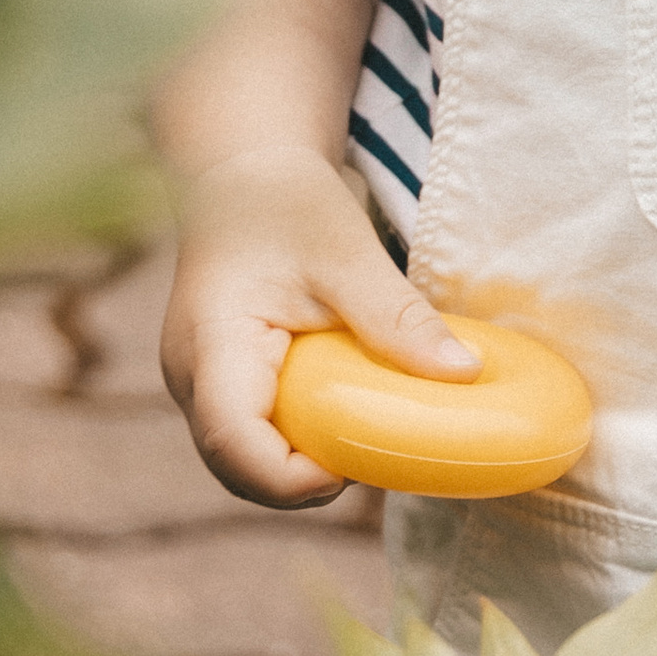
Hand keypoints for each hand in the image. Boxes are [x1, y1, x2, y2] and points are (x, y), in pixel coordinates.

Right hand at [158, 144, 479, 508]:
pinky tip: (342, 415)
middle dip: (302, 482)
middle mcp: (190, 376)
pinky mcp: (221, 382)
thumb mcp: (349, 254)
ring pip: (243, 460)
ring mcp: (199, 383)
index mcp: (211, 344)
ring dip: (299, 465)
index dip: (289, 479)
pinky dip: (295, 440)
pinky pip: (254, 433)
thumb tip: (465, 374)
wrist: (244, 173)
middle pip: (237, 468)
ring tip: (363, 432)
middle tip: (373, 455)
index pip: (233, 441)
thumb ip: (397, 318)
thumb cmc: (287, 204)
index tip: (351, 469)